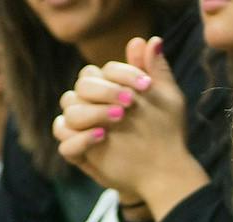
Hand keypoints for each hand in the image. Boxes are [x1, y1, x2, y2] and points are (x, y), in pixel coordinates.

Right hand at [54, 35, 197, 212]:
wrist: (165, 170)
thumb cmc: (166, 133)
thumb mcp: (167, 101)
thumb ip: (156, 71)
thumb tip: (150, 40)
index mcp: (107, 90)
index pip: (101, 71)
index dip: (122, 74)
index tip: (147, 86)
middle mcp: (91, 106)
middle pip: (81, 87)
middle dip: (104, 91)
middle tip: (130, 103)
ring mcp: (84, 130)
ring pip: (69, 112)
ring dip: (92, 112)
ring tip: (119, 119)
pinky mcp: (81, 155)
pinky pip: (65, 144)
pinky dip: (79, 139)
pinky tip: (103, 137)